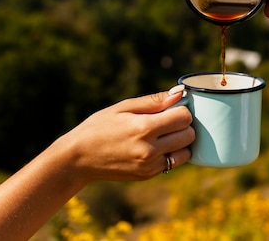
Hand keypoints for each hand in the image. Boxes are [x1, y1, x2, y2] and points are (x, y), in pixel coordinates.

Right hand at [60, 85, 194, 182]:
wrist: (79, 158)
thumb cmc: (100, 127)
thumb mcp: (123, 107)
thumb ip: (154, 101)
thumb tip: (179, 93)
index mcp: (144, 128)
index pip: (184, 117)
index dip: (181, 110)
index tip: (171, 108)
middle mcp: (150, 150)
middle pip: (189, 134)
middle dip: (183, 125)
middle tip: (168, 120)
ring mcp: (150, 166)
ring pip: (186, 152)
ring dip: (181, 141)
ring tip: (164, 134)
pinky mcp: (148, 175)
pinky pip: (174, 163)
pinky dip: (172, 153)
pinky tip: (157, 146)